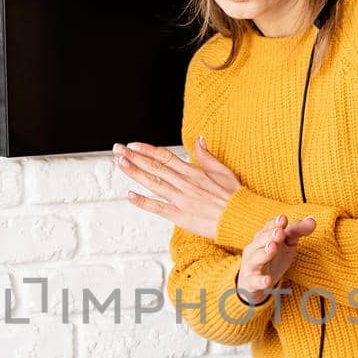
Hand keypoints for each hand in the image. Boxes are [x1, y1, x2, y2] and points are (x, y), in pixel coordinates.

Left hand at [113, 137, 241, 239]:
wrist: (240, 217)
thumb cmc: (234, 197)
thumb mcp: (222, 170)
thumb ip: (207, 155)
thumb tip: (199, 139)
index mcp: (193, 172)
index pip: (165, 156)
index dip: (147, 149)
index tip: (133, 145)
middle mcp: (184, 183)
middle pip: (154, 167)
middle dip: (134, 157)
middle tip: (118, 149)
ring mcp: (181, 199)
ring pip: (153, 183)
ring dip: (135, 172)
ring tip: (120, 163)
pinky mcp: (180, 216)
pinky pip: (158, 207)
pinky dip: (143, 201)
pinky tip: (130, 195)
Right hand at [235, 214, 316, 303]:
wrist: (252, 284)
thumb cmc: (273, 259)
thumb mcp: (286, 244)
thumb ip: (297, 231)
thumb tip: (313, 220)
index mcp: (263, 237)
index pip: (268, 227)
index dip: (275, 223)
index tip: (283, 219)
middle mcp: (255, 249)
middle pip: (261, 240)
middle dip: (270, 235)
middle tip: (279, 232)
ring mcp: (252, 266)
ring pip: (256, 258)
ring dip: (264, 253)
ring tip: (273, 248)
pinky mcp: (251, 283)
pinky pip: (255, 282)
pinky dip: (261, 281)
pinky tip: (268, 281)